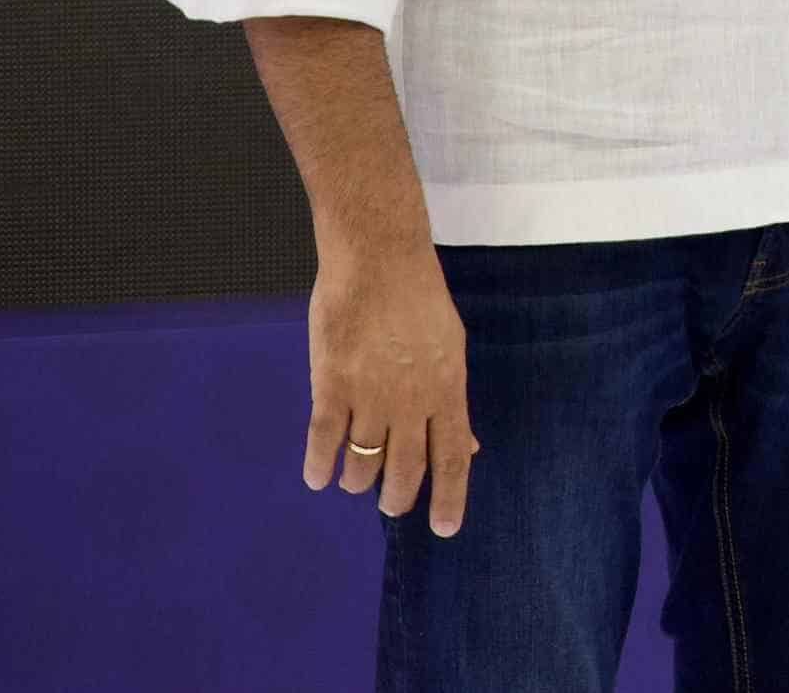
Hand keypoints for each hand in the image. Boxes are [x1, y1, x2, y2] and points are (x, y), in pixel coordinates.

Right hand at [301, 231, 473, 535]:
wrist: (378, 259)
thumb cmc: (418, 300)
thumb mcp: (450, 349)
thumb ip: (452, 402)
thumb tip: (470, 446)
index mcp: (447, 389)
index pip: (453, 456)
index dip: (449, 497)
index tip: (444, 529)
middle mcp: (411, 399)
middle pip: (406, 468)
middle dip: (398, 497)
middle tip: (392, 506)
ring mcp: (370, 393)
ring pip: (363, 461)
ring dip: (359, 482)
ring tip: (355, 484)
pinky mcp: (331, 384)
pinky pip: (323, 440)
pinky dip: (320, 465)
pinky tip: (318, 477)